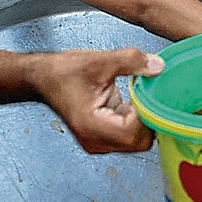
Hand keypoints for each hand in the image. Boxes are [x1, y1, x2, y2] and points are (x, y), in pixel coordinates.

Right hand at [34, 48, 162, 153]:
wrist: (44, 78)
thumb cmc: (63, 73)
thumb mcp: (100, 60)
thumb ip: (131, 61)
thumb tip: (158, 67)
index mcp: (91, 125)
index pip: (134, 133)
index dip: (149, 113)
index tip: (152, 93)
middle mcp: (95, 140)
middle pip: (139, 141)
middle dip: (149, 117)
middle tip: (149, 93)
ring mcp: (99, 141)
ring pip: (137, 140)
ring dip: (143, 118)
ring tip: (138, 94)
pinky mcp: (103, 137)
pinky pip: (130, 134)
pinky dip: (136, 118)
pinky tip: (132, 100)